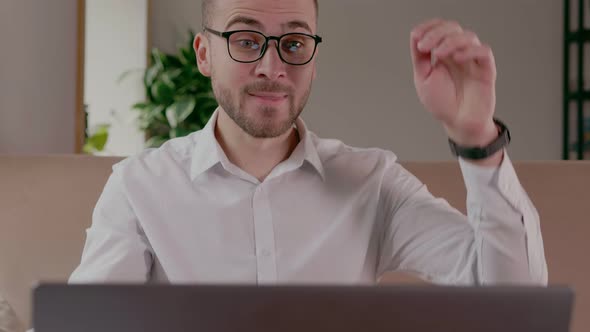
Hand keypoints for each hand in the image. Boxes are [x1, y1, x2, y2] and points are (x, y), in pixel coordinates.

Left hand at [410, 19, 498, 146]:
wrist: (458, 123)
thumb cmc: (443, 104)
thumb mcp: (423, 78)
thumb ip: (420, 57)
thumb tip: (416, 36)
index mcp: (442, 54)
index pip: (438, 29)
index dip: (428, 27)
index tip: (417, 36)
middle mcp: (458, 53)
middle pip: (452, 28)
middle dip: (436, 33)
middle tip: (425, 47)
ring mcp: (472, 60)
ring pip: (468, 36)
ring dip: (450, 41)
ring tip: (439, 55)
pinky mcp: (486, 69)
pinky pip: (483, 52)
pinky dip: (470, 51)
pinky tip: (457, 58)